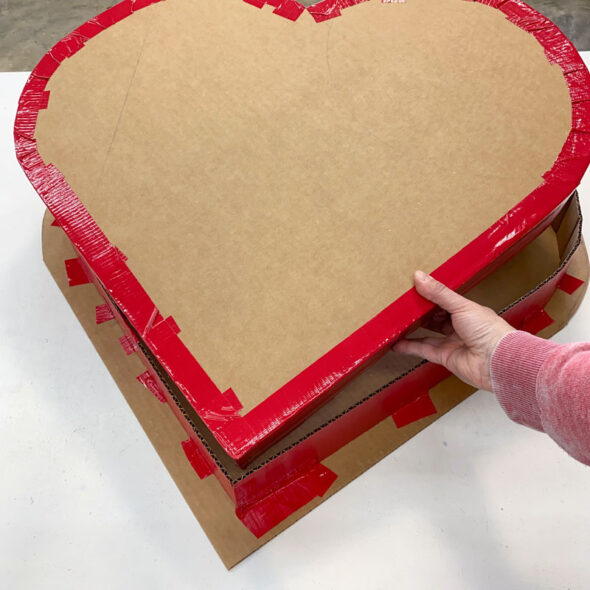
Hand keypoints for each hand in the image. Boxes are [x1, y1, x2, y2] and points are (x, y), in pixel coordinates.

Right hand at [392, 271, 514, 390]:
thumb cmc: (489, 331)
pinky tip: (398, 343)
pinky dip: (410, 347)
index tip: (412, 288)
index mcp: (468, 310)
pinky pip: (424, 350)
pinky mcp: (445, 357)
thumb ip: (438, 293)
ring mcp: (452, 342)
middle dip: (419, 312)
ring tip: (397, 323)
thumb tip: (419, 276)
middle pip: (434, 317)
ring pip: (427, 333)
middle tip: (402, 304)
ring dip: (412, 329)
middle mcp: (460, 326)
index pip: (444, 300)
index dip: (429, 294)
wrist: (497, 361)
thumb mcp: (461, 306)